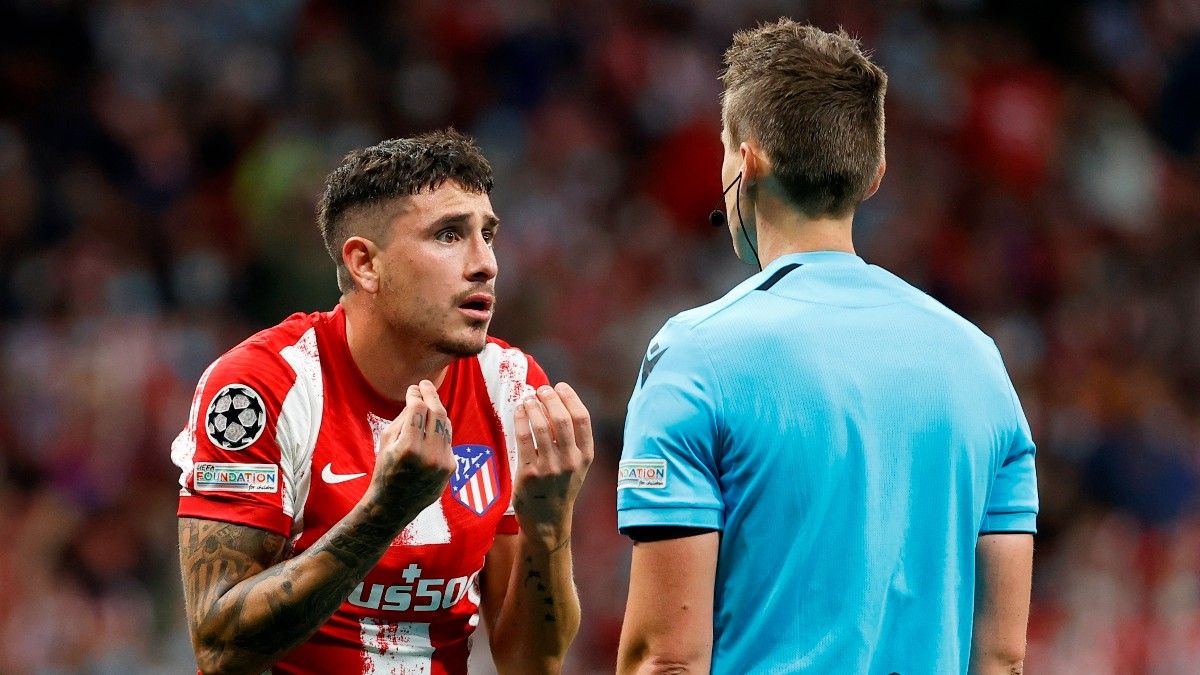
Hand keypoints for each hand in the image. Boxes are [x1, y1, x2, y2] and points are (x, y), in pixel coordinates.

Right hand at [365, 380, 455, 519]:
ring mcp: (443, 462)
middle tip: (425, 385)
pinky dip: (440, 430)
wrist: (394, 505)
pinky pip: (448, 440)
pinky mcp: (451, 468)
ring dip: (437, 411)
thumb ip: (403, 417)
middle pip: (437, 412)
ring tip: (428, 403)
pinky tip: (432, 426)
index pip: (418, 408)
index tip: (414, 387)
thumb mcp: (387, 442)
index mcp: (408, 447)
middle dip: (432, 395)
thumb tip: (418, 394)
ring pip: (446, 425)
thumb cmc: (385, 470)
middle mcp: (429, 455)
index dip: (416, 394)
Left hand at [512, 383, 593, 546]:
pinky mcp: (530, 473)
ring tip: (528, 398)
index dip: (570, 397)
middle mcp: (571, 461)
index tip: (559, 386)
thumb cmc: (560, 487)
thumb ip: (572, 439)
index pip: (582, 418)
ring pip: (542, 425)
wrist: (548, 520)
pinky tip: (519, 411)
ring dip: (533, 406)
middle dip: (550, 398)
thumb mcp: (577, 465)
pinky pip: (524, 437)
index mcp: (585, 456)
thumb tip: (556, 401)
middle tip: (541, 389)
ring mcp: (550, 468)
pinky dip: (521, 419)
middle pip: (562, 418)